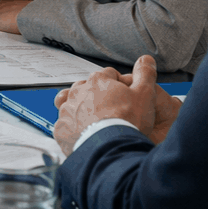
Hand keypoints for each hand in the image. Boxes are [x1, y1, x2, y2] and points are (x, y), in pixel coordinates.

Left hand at [53, 55, 174, 155]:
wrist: (111, 149)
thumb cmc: (128, 121)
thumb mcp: (144, 94)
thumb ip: (145, 74)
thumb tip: (146, 60)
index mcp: (98, 81)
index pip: (109, 75)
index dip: (119, 84)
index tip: (126, 96)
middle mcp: (78, 92)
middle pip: (89, 88)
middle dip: (99, 96)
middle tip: (113, 111)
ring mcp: (67, 110)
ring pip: (73, 105)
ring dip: (83, 111)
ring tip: (97, 123)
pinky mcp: (61, 129)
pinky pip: (65, 126)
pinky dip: (73, 129)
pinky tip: (85, 136)